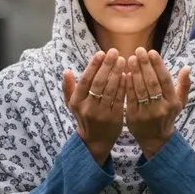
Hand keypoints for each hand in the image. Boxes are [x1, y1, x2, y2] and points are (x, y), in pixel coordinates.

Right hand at [63, 48, 126, 165]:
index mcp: (76, 102)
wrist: (94, 141)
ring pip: (110, 90)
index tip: (100, 53)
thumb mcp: (72, 105)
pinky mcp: (115, 118)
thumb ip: (69, 88)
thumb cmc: (84, 117)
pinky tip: (128, 75)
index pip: (85, 80)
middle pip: (98, 83)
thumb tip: (66, 71)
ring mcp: (102, 113)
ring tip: (123, 60)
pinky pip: (120, 99)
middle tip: (114, 52)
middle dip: (107, 66)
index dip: (93, 66)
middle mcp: (88, 107)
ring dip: (117, 73)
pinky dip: (124, 86)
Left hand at [125, 48, 189, 157]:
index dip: (159, 65)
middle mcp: (161, 107)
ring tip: (131, 59)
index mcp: (173, 102)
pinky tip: (125, 73)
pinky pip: (130, 98)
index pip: (165, 80)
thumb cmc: (168, 115)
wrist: (156, 139)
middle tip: (139, 51)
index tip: (152, 52)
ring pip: (140, 90)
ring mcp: (147, 113)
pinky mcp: (134, 117)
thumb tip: (187, 67)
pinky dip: (127, 85)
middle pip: (152, 83)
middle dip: (145, 65)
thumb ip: (184, 85)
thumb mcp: (180, 102)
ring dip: (135, 73)